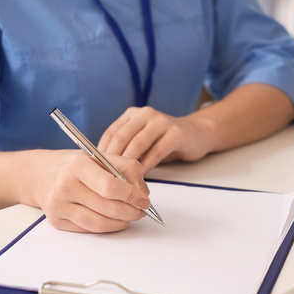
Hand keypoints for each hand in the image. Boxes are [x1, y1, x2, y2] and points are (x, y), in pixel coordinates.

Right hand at [33, 150, 151, 232]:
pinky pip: (88, 229)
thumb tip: (142, 192)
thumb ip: (125, 168)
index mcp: (77, 165)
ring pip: (99, 223)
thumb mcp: (98, 156)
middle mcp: (65, 186)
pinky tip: (113, 220)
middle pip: (107, 208)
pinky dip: (106, 227)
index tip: (144, 200)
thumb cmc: (73, 166)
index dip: (131, 196)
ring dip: (120, 223)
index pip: (110, 187)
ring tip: (129, 216)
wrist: (39, 175)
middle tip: (141, 211)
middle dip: (131, 212)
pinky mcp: (56, 221)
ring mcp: (58, 206)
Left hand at [98, 106, 212, 172]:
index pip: (111, 133)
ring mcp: (161, 121)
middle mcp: (145, 114)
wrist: (197, 134)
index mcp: (132, 114)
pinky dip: (147, 165)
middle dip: (113, 159)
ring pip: (138, 144)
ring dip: (128, 164)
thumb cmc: (165, 141)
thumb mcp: (142, 141)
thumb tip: (103, 168)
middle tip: (106, 178)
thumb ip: (126, 148)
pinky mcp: (175, 133)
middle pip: (122, 137)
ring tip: (122, 180)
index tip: (96, 170)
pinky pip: (156, 151)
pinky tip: (142, 177)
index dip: (101, 152)